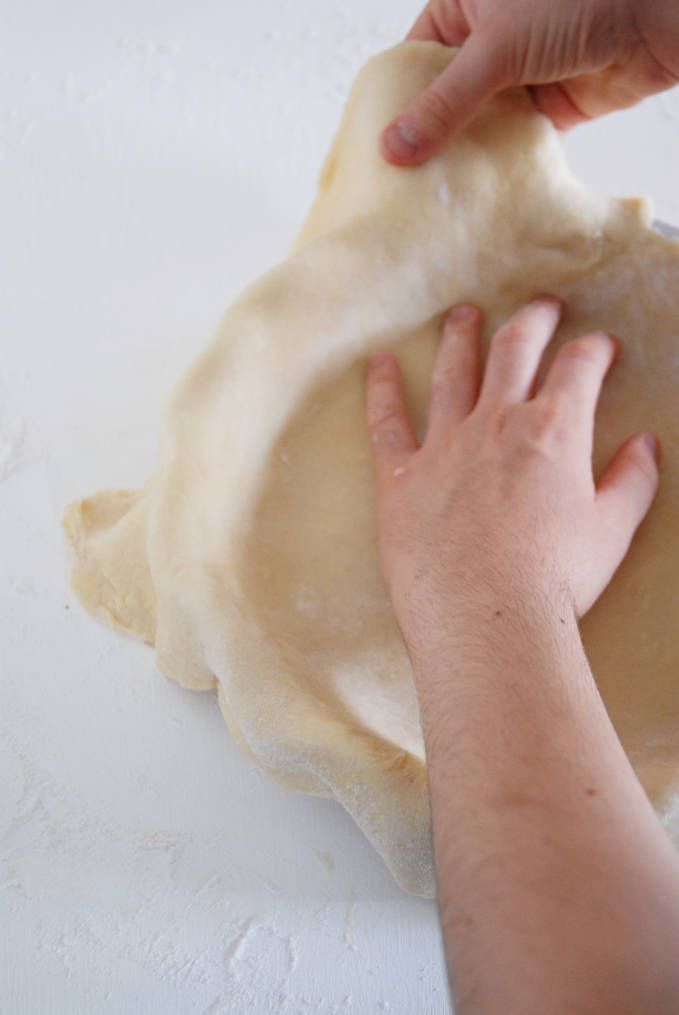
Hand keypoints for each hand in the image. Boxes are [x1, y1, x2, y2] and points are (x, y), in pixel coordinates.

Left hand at [365, 298, 659, 649]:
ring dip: (459, 338)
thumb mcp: (612, 529)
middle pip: (514, 350)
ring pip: (451, 373)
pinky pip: (386, 423)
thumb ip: (633, 481)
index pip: (579, 367)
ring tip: (461, 314)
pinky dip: (381, 390)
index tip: (601, 347)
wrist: (485, 618)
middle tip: (541, 307)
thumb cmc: (554, 579)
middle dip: (532, 320)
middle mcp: (496, 423)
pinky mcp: (401, 477)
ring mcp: (444, 446)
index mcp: (553, 431)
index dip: (594, 350)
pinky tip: (377, 365)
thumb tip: (646, 445)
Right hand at [381, 0, 678, 164]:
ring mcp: (519, 72)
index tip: (376, 147)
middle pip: (443, 96)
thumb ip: (444, 104)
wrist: (659, 15)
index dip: (394, 102)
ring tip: (434, 195)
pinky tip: (478, 190)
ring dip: (464, 154)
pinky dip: (500, 163)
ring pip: (478, 123)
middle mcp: (488, 37)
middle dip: (428, 136)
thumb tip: (394, 147)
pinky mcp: (550, 105)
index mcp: (463, 5)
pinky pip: (513, 140)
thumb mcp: (497, 49)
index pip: (413, 59)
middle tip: (402, 181)